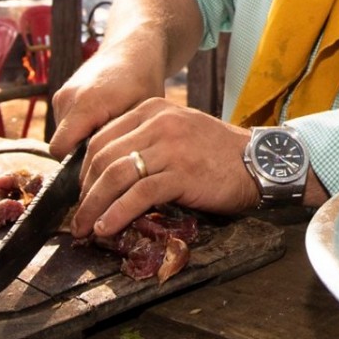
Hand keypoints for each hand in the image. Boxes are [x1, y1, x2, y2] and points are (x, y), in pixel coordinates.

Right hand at [47, 38, 167, 157]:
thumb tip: (114, 172)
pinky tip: (102, 124)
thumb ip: (122, 141)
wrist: (134, 48)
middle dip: (81, 156)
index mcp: (86, 103)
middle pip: (61, 145)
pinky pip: (64, 123)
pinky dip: (79, 130)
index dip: (78, 165)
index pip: (60, 150)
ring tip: (109, 136)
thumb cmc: (143, 81)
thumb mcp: (140, 115)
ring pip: (62, 135)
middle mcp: (67, 98)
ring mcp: (62, 95)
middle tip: (110, 156)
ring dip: (81, 142)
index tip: (101, 168)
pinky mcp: (61, 94)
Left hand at [67, 98, 260, 237]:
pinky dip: (117, 214)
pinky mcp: (182, 173)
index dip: (83, 171)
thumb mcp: (178, 132)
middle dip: (84, 192)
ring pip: (115, 176)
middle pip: (102, 157)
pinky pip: (138, 195)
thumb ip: (147, 142)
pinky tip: (107, 227)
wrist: (260, 162)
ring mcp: (170, 147)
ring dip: (94, 206)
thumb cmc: (219, 153)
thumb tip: (110, 172)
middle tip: (78, 217)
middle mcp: (158, 123)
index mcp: (153, 109)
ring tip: (86, 228)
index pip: (101, 138)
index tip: (80, 194)